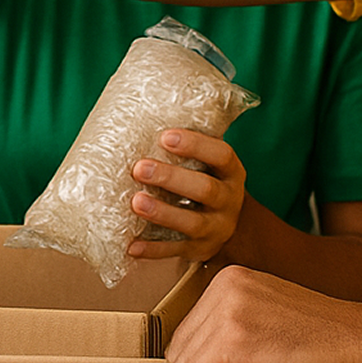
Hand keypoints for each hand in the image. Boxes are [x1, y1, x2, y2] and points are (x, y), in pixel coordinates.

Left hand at [128, 129, 245, 262]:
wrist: (225, 223)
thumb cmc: (203, 178)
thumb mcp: (206, 162)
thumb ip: (186, 143)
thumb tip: (140, 111)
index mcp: (231, 172)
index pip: (221, 155)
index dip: (195, 145)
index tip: (165, 136)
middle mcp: (229, 200)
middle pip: (206, 190)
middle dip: (172, 178)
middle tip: (139, 168)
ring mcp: (217, 228)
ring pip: (192, 223)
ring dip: (163, 213)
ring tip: (135, 202)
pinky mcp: (200, 250)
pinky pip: (175, 251)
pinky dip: (152, 250)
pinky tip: (130, 245)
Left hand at [165, 266, 361, 362]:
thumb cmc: (327, 338)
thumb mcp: (270, 314)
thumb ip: (238, 321)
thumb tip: (206, 353)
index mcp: (233, 279)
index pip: (191, 324)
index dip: (195, 360)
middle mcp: (225, 288)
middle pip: (181, 343)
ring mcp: (227, 313)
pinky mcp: (233, 342)